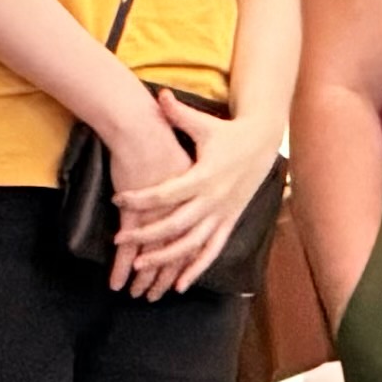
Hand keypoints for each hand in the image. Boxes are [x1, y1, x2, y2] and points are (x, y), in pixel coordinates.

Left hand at [115, 92, 276, 298]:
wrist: (264, 143)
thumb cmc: (229, 133)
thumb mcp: (204, 124)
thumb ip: (179, 114)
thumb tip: (158, 96)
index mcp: (204, 176)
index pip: (167, 193)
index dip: (141, 198)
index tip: (117, 200)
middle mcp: (213, 200)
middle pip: (176, 224)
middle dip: (146, 235)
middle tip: (120, 241)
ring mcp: (223, 214)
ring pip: (192, 244)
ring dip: (166, 258)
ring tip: (141, 266)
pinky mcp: (229, 222)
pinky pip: (212, 251)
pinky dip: (196, 269)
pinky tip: (178, 285)